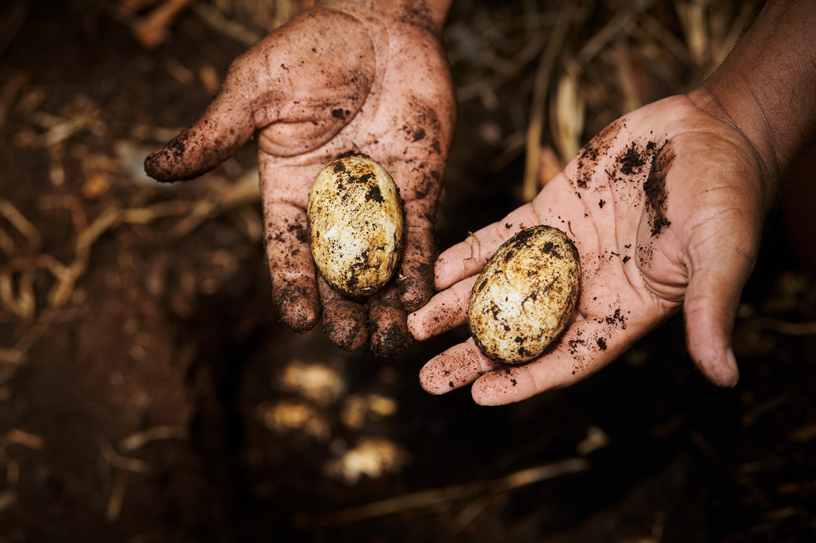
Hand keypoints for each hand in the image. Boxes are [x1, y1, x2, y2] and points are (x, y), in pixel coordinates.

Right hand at [144, 1, 455, 354]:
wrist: (376, 24)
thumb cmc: (309, 51)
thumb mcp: (254, 91)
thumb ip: (216, 135)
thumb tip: (154, 168)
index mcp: (289, 190)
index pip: (287, 249)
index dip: (292, 285)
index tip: (300, 320)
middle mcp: (333, 204)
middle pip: (336, 269)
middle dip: (343, 308)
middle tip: (350, 344)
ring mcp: (379, 199)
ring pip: (381, 265)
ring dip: (384, 304)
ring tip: (390, 342)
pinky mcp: (420, 188)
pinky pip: (421, 236)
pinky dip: (422, 270)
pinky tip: (423, 301)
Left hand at [408, 93, 774, 404]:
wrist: (712, 130)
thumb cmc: (728, 196)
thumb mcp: (723, 256)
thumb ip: (712, 312)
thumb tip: (725, 378)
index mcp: (622, 309)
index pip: (567, 357)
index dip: (524, 380)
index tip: (478, 396)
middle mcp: (586, 286)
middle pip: (520, 330)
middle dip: (473, 354)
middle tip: (427, 377)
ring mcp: (563, 248)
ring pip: (500, 285)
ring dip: (456, 306)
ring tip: (414, 323)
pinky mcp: (549, 208)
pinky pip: (500, 236)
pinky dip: (468, 253)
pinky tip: (435, 269)